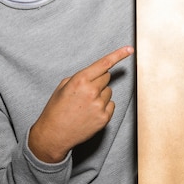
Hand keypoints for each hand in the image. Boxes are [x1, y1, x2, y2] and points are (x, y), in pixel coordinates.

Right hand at [28, 46, 134, 162]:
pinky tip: (90, 112)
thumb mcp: (63, 87)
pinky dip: (103, 106)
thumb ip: (80, 77)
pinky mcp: (104, 118)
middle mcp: (92, 91)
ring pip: (109, 91)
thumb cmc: (56, 109)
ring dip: (100, 94)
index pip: (104, 63)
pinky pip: (111, 104)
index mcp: (80, 80)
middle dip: (98, 80)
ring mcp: (99, 105)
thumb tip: (95, 73)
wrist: (54, 134)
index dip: (119, 55)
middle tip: (86, 90)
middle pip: (107, 76)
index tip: (130, 49)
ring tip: (85, 104)